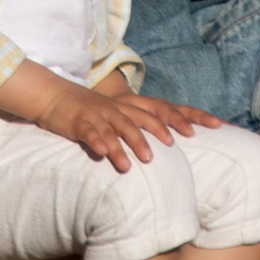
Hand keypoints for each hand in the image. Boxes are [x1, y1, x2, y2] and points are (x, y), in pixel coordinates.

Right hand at [37, 78, 220, 167]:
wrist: (55, 96)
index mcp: (130, 105)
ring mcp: (99, 114)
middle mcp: (118, 108)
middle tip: (172, 148)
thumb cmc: (91, 111)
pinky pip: (91, 133)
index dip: (183, 117)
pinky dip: (98, 142)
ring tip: (137, 163)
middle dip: (158, 131)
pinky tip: (103, 153)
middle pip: (142, 118)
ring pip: (117, 128)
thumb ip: (138, 126)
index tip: (204, 128)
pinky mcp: (80, 123)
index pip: (162, 108)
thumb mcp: (117, 115)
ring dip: (128, 143)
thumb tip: (166, 145)